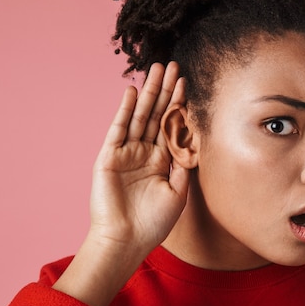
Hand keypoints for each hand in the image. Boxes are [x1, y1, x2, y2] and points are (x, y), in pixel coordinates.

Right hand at [53, 62, 188, 305]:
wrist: (126, 241)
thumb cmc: (153, 223)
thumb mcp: (178, 193)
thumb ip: (184, 165)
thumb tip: (195, 142)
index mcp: (161, 161)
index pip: (171, 125)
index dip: (179, 104)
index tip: (188, 82)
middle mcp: (144, 152)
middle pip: (157, 114)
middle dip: (166, 90)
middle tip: (173, 65)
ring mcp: (126, 152)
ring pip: (140, 115)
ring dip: (148, 92)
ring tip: (156, 69)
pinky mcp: (110, 156)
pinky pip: (119, 128)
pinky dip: (125, 110)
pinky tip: (132, 91)